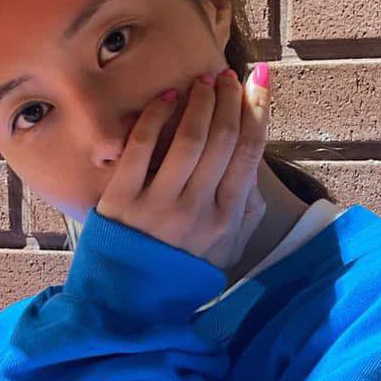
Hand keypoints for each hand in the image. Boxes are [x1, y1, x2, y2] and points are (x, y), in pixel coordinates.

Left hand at [95, 65, 269, 270]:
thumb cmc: (180, 271)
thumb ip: (245, 211)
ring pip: (188, 138)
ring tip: (201, 81)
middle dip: (227, 98)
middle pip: (222, 139)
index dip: (257, 109)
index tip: (258, 79)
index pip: (249, 152)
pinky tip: (166, 97)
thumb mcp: (226, 249)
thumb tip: (252, 167)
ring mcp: (159, 205)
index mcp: (226, 219)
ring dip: (198, 102)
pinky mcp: (122, 200)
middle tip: (224, 76)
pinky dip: (156, 116)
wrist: (128, 304)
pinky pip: (141, 147)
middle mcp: (197, 210)